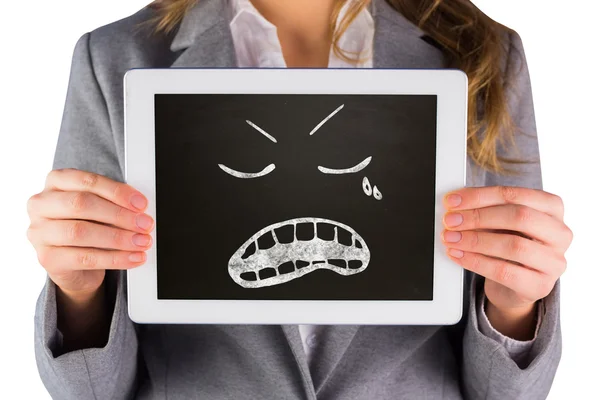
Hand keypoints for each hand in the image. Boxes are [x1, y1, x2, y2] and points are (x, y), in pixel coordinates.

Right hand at [27, 169, 153, 298]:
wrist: (74, 264)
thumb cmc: (88, 226)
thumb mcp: (100, 209)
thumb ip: (114, 203)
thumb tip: (140, 209)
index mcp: (56, 183)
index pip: (87, 181)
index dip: (117, 192)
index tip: (141, 204)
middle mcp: (41, 204)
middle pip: (81, 204)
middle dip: (119, 215)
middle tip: (145, 224)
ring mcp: (40, 232)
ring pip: (80, 232)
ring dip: (118, 238)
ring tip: (142, 242)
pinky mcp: (47, 258)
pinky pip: (84, 258)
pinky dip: (114, 258)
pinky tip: (133, 258)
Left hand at [441, 186, 571, 336]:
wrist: (513, 286)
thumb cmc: (508, 245)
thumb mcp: (500, 223)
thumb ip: (484, 210)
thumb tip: (455, 204)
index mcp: (552, 208)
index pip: (515, 194)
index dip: (480, 196)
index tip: (453, 200)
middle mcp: (560, 233)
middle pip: (519, 217)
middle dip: (478, 217)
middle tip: (451, 220)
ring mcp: (554, 261)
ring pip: (514, 245)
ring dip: (475, 240)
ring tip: (451, 238)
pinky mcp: (540, 286)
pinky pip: (504, 272)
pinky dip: (475, 262)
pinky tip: (457, 255)